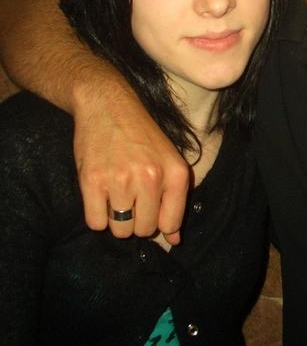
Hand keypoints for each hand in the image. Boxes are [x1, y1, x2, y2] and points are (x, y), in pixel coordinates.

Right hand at [72, 77, 189, 243]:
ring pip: (119, 230)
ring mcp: (121, 180)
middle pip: (143, 230)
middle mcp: (151, 178)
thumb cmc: (140, 134)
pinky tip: (99, 195)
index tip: (150, 209)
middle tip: (129, 197)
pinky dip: (96, 215)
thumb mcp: (168, 159)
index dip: (158, 222)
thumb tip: (174, 241)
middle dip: (136, 220)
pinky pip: (95, 223)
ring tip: (114, 193)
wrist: (107, 104)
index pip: (170, 223)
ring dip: (115, 219)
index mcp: (176, 173)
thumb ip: (174, 200)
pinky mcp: (92, 181)